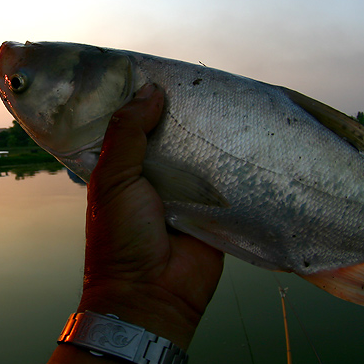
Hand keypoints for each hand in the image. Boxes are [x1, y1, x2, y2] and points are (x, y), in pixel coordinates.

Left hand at [79, 83, 224, 348]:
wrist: (153, 296)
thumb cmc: (121, 238)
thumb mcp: (114, 178)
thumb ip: (128, 133)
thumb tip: (150, 90)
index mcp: (122, 168)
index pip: (131, 125)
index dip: (141, 101)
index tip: (159, 67)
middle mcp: (153, 176)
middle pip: (171, 135)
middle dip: (183, 113)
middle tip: (204, 79)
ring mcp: (185, 192)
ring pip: (200, 154)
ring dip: (211, 136)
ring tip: (231, 97)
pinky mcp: (214, 209)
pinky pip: (226, 181)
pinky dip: (235, 164)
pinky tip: (250, 135)